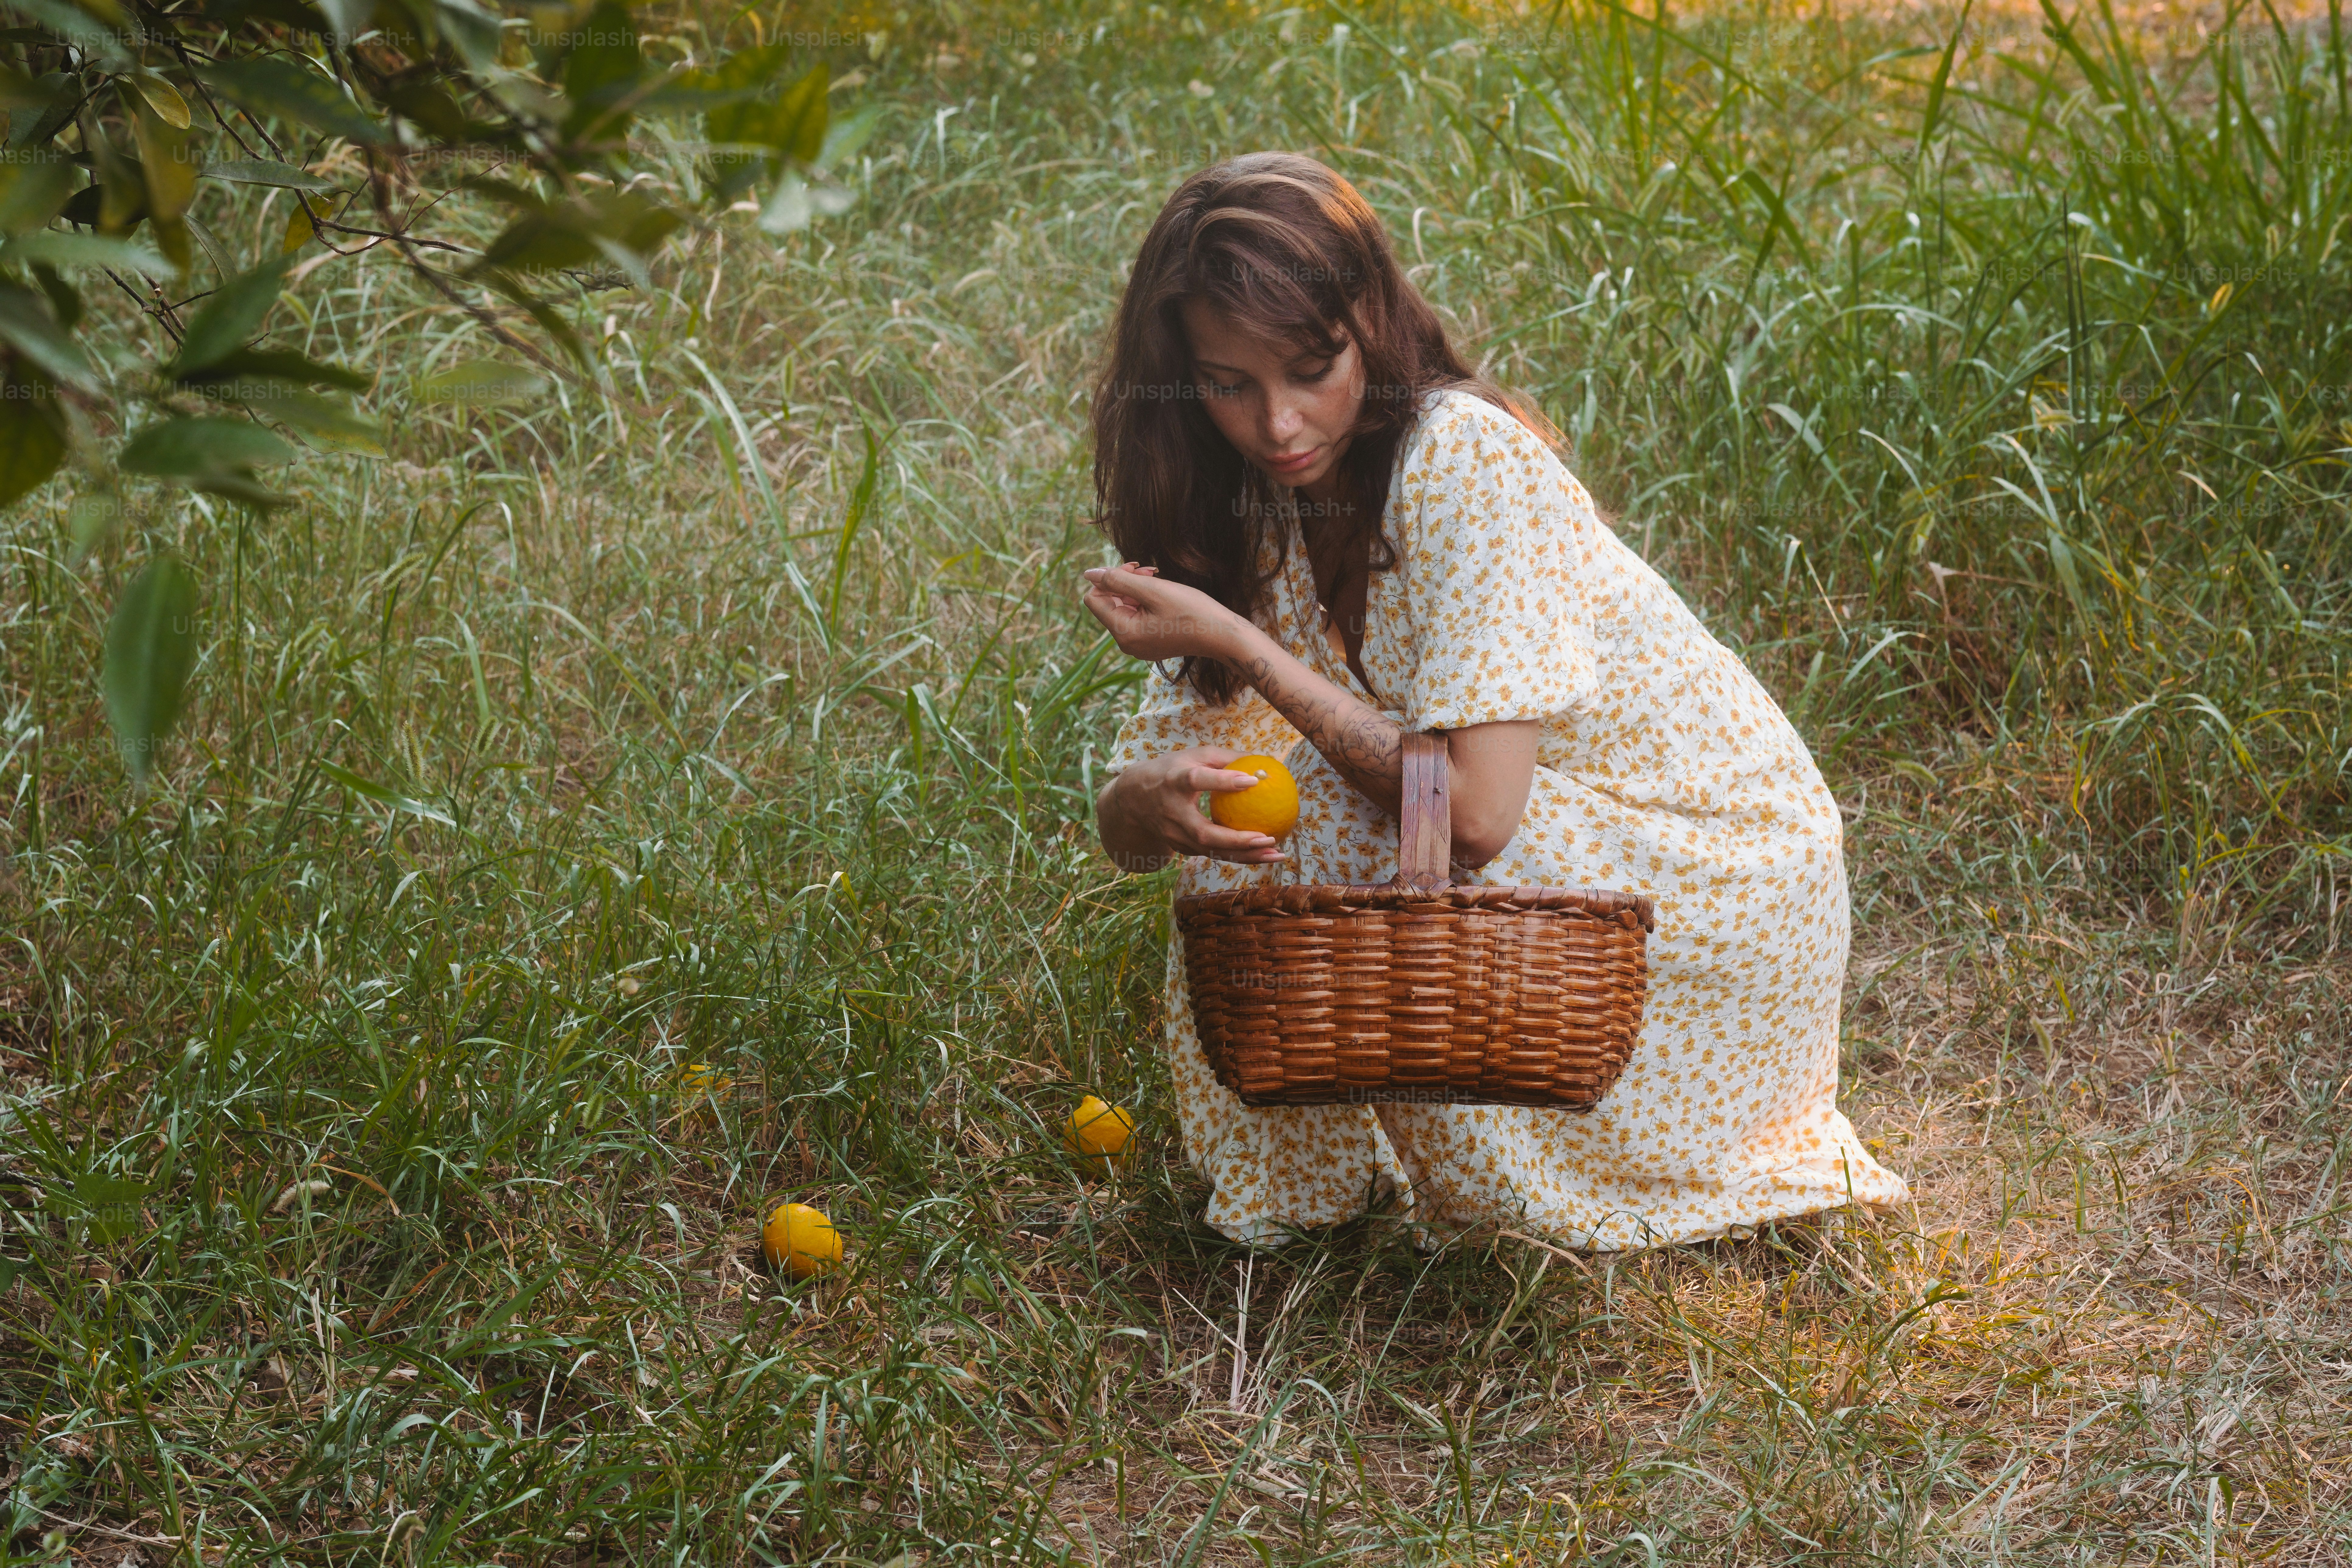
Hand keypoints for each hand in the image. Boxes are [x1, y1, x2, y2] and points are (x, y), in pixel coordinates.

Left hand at [1080, 564, 1255, 664]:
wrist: (1222, 635)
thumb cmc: (1192, 612)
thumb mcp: (1153, 590)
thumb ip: (1117, 580)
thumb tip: (1088, 574)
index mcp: (1123, 633)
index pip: (1093, 600)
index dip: (1107, 579)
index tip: (1133, 569)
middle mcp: (1126, 643)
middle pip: (1109, 603)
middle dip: (1124, 583)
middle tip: (1150, 571)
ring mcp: (1139, 645)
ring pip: (1124, 608)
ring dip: (1137, 589)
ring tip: (1159, 579)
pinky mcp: (1150, 642)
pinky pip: (1137, 617)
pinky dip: (1145, 601)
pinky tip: (1163, 593)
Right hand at [1097, 746, 1286, 872]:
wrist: (1132, 800)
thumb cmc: (1172, 770)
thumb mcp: (1194, 755)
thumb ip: (1226, 758)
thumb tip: (1264, 762)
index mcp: (1173, 781)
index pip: (1197, 781)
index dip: (1223, 781)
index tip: (1253, 780)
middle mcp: (1173, 813)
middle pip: (1204, 832)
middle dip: (1237, 839)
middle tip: (1268, 837)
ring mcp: (1176, 835)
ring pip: (1212, 851)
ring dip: (1246, 855)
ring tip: (1277, 853)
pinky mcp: (1183, 848)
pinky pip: (1215, 855)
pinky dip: (1241, 856)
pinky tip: (1265, 854)